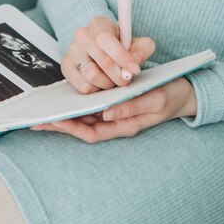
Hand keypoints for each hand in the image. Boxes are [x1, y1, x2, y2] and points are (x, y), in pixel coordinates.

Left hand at [31, 77, 196, 142]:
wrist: (185, 91)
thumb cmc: (172, 95)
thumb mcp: (156, 100)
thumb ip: (132, 107)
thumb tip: (106, 113)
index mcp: (126, 125)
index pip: (92, 132)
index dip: (72, 128)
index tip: (55, 120)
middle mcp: (117, 122)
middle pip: (83, 128)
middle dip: (61, 125)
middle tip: (38, 120)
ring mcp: (116, 114)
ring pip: (86, 119)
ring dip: (67, 116)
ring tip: (46, 111)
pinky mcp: (116, 104)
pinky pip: (93, 109)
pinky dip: (79, 106)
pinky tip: (67, 100)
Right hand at [61, 16, 155, 92]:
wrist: (98, 45)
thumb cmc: (118, 44)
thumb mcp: (134, 41)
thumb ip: (142, 48)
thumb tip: (135, 61)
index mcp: (99, 24)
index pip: (106, 40)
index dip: (122, 57)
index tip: (135, 69)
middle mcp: (82, 36)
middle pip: (103, 62)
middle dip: (120, 75)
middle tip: (126, 79)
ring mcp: (72, 51)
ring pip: (92, 76)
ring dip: (107, 84)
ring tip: (112, 80)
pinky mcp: (66, 67)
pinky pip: (83, 86)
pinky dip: (96, 89)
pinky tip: (101, 83)